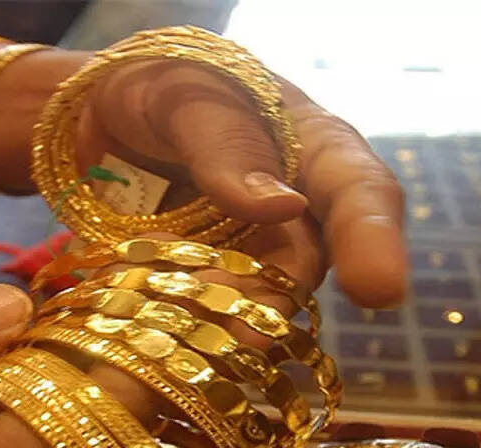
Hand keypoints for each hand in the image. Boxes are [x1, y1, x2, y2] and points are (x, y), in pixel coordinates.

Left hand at [76, 58, 407, 307]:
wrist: (103, 110)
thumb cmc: (164, 83)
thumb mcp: (186, 94)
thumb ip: (227, 143)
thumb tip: (283, 206)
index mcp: (314, 145)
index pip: (361, 191)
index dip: (374, 240)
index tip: (377, 289)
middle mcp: (297, 209)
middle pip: (303, 267)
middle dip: (270, 301)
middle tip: (240, 332)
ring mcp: (253, 252)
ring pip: (252, 301)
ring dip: (219, 321)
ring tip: (176, 330)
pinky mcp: (209, 282)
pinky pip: (204, 312)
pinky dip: (178, 322)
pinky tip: (146, 323)